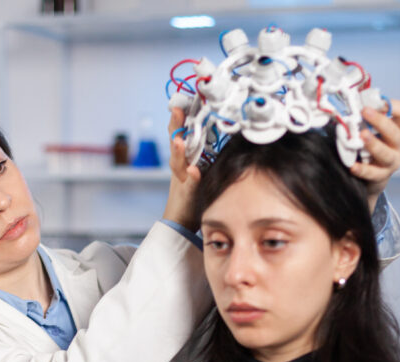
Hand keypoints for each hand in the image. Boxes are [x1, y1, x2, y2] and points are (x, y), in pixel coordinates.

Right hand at [162, 107, 202, 227]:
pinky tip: (194, 171)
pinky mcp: (185, 195)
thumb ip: (207, 155)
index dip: (180, 119)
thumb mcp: (202, 170)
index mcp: (185, 159)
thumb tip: (225, 136)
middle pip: (175, 142)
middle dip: (175, 126)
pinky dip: (191, 178)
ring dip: (179, 150)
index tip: (182, 102)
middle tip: (177, 110)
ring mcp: (181, 180)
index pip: (181, 134)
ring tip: (179, 140)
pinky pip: (189, 185)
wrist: (180, 222)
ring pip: (178, 162)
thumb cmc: (194, 195)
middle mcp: (180, 166)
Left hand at [351, 98, 399, 211]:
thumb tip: (350, 100)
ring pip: (386, 154)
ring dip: (374, 144)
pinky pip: (372, 173)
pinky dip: (362, 169)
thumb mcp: (372, 129)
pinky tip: (353, 166)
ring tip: (362, 136)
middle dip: (380, 122)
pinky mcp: (382, 176)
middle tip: (365, 112)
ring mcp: (393, 162)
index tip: (376, 102)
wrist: (371, 176)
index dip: (393, 105)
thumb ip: (366, 116)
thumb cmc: (370, 146)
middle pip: (395, 133)